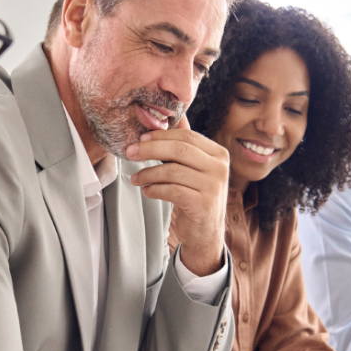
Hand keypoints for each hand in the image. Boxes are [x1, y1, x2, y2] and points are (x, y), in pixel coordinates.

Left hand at [125, 113, 228, 275]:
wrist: (206, 231)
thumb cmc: (196, 196)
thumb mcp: (194, 168)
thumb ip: (185, 145)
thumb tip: (174, 119)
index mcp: (218, 154)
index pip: (187, 137)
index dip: (161, 136)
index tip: (140, 138)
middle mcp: (219, 168)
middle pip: (179, 150)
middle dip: (150, 149)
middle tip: (131, 152)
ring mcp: (214, 186)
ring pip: (173, 171)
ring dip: (148, 173)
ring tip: (136, 178)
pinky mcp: (204, 204)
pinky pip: (172, 191)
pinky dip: (155, 189)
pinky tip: (146, 190)